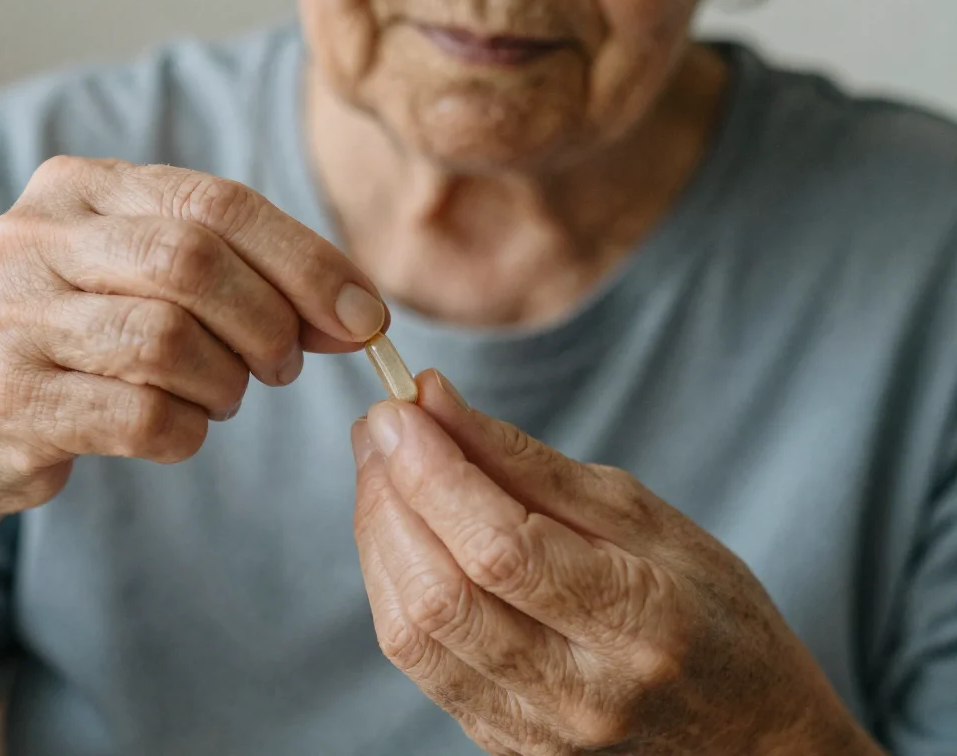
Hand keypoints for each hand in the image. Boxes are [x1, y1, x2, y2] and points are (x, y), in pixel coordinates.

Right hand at [0, 157, 386, 515]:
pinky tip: (180, 430)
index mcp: (75, 189)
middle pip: (194, 262)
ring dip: (227, 383)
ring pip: (170, 341)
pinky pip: (143, 417)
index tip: (364, 315)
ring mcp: (12, 320)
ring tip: (223, 395)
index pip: (216, 202)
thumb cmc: (74, 345)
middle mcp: (34, 239)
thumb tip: (359, 313)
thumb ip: (236, 273)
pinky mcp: (10, 402)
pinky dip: (187, 432)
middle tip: (286, 364)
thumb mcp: (135, 279)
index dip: (306, 260)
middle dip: (269, 322)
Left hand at [351, 371, 882, 754]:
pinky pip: (418, 662)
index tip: (399, 408)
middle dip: (391, 495)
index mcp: (640, 623)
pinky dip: (393, 584)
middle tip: (381, 428)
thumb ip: (532, 466)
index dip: (433, 471)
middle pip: (443, 594)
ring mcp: (536, 733)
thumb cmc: (709, 612)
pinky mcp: (500, 745)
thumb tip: (437, 404)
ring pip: (412, 633)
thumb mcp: (646, 520)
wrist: (747, 741)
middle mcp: (582, 694)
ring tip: (383, 470)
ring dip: (378, 536)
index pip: (503, 547)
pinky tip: (400, 533)